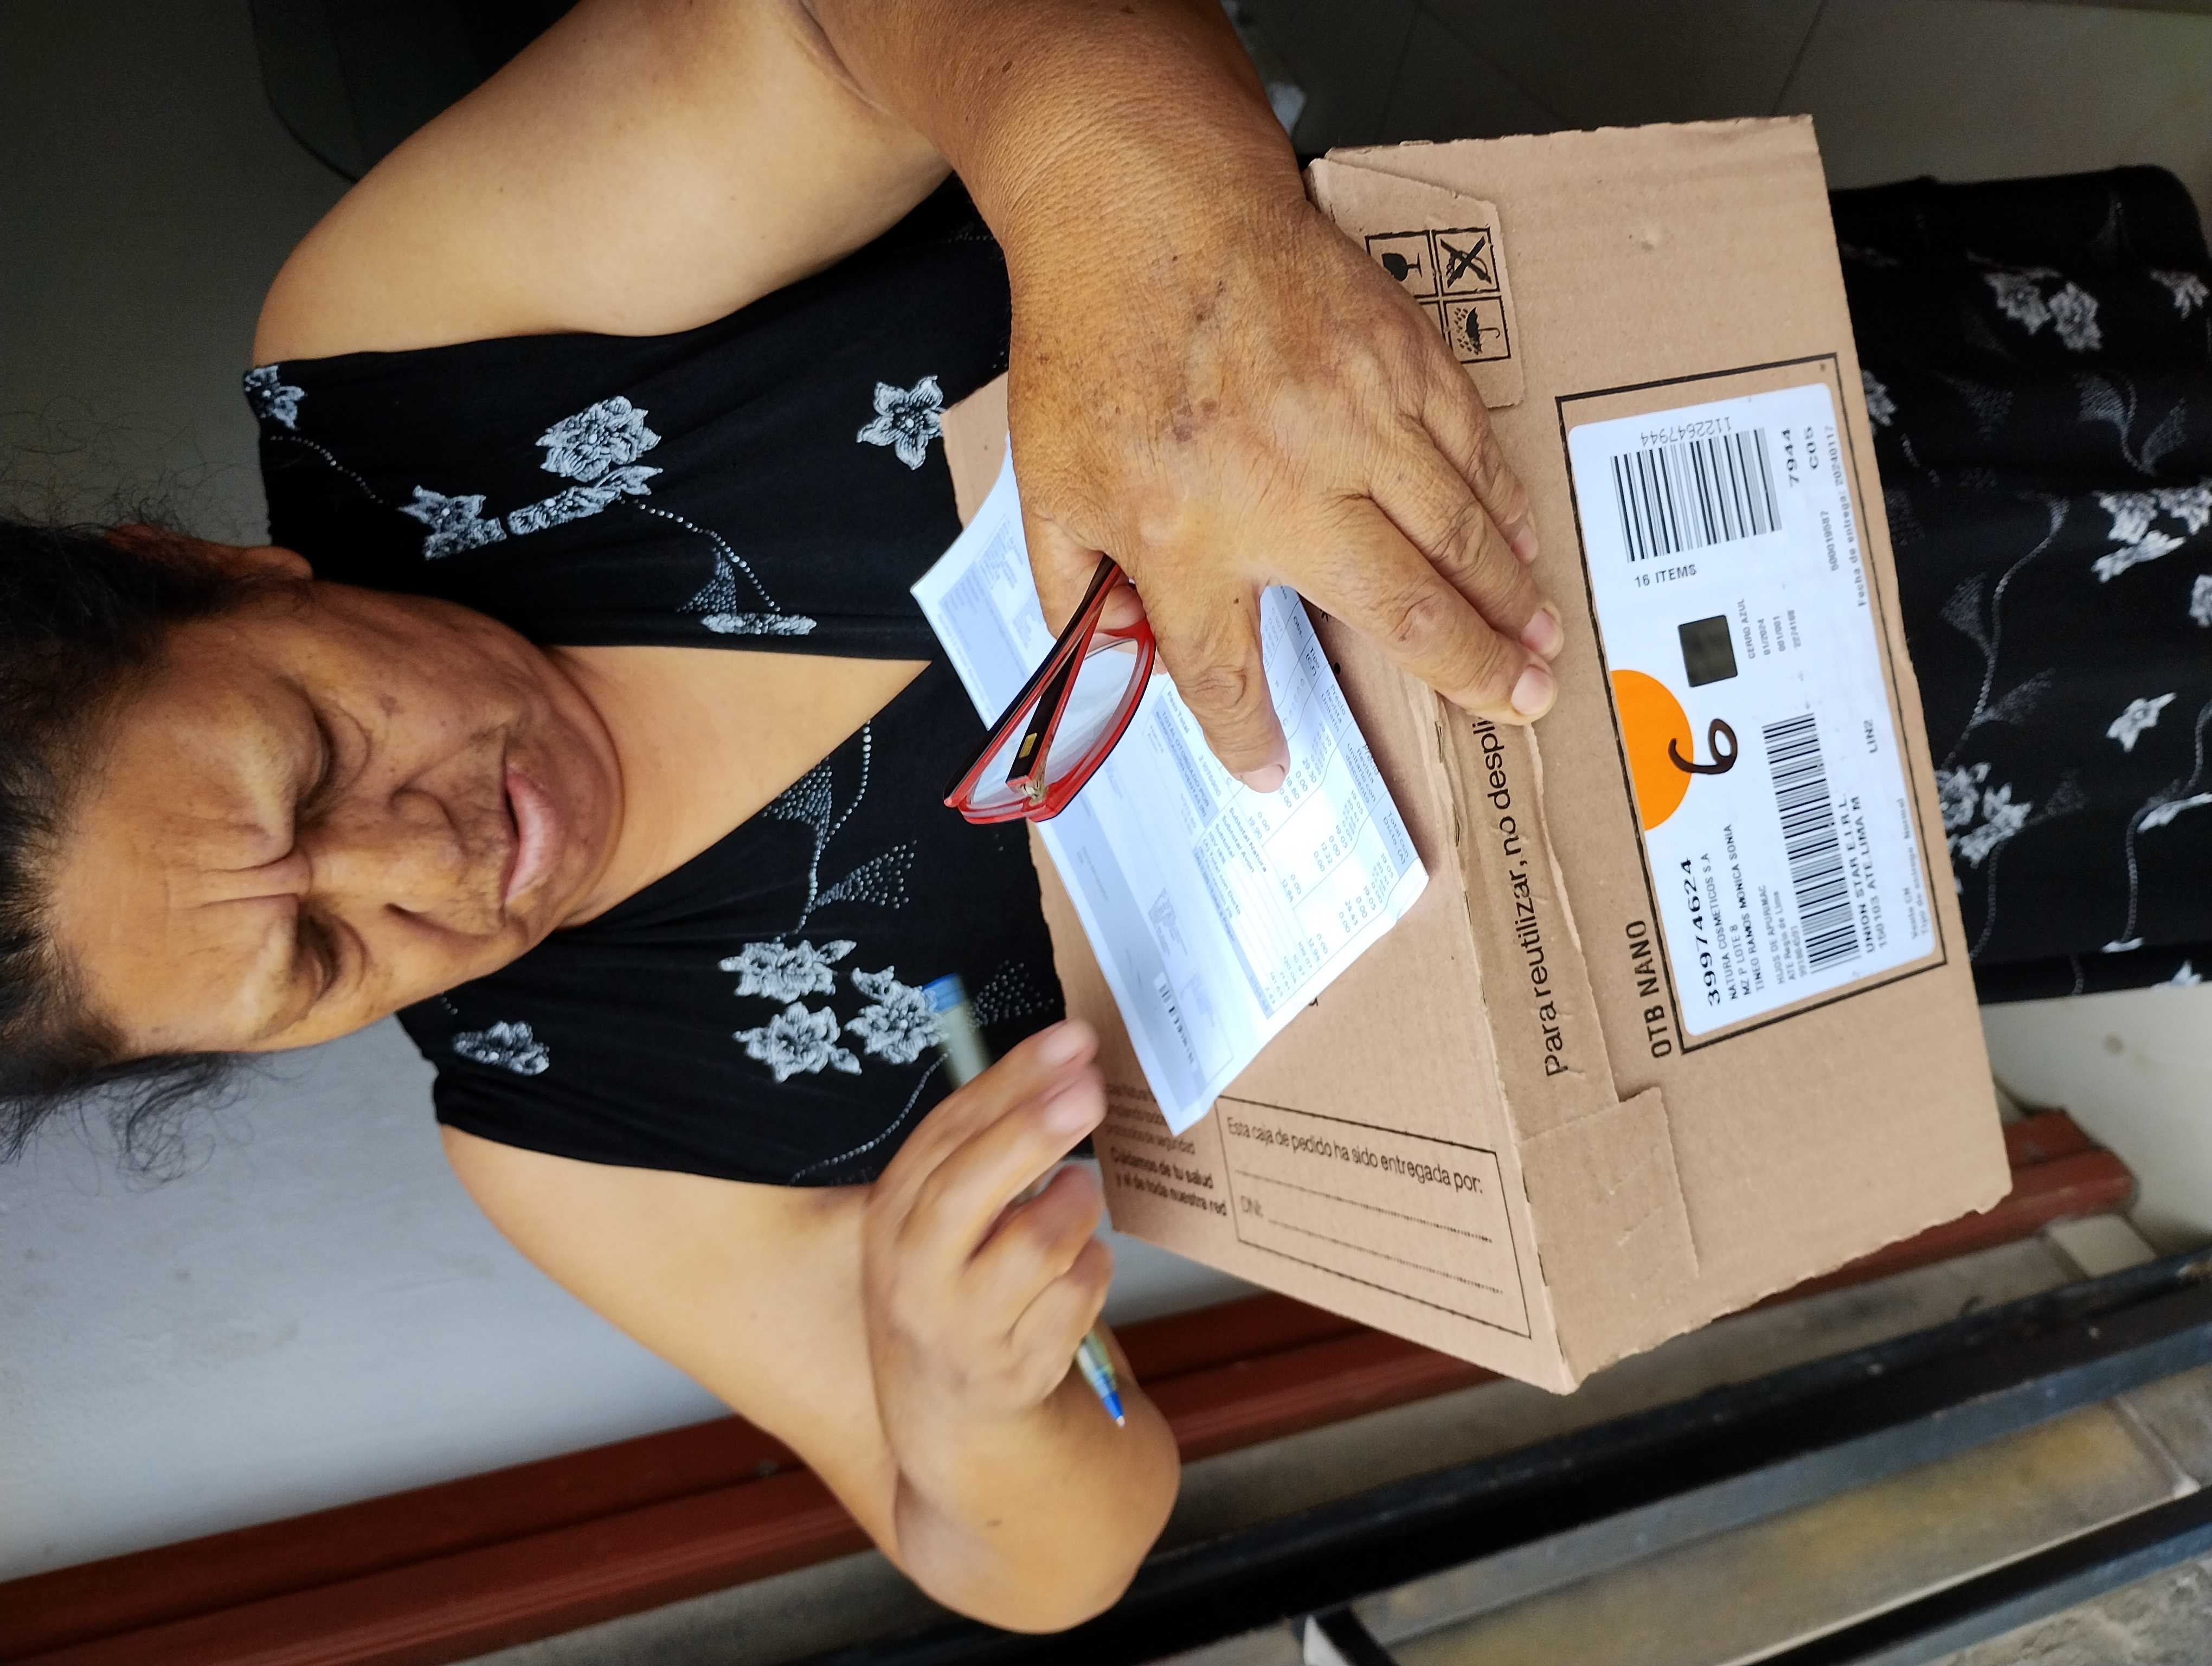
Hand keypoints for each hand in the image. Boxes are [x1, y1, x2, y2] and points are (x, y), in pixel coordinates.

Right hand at [861, 1022, 1112, 1486]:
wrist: (944, 1409)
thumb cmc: (954, 1279)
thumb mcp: (940, 1213)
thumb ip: (983, 1145)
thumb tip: (1064, 1061)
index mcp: (892, 1212)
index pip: (949, 1130)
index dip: (1014, 1079)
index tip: (1072, 1040)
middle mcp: (911, 1271)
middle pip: (973, 1186)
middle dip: (1035, 1132)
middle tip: (1091, 1091)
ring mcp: (958, 1325)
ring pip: (1039, 1243)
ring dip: (1077, 1209)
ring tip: (1078, 1200)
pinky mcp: (1010, 1371)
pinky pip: (1078, 1296)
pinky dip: (1091, 1272)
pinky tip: (1075, 1271)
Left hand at [1003, 172, 1560, 788]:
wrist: (1145, 201)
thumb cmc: (1094, 339)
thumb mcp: (1049, 485)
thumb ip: (1078, 595)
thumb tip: (1109, 674)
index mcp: (1186, 535)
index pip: (1225, 671)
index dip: (1250, 735)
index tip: (1272, 771)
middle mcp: (1286, 491)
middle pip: (1400, 613)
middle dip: (1469, 675)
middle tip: (1519, 708)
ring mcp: (1356, 424)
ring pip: (1459, 538)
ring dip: (1509, 604)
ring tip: (1542, 652)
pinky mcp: (1402, 363)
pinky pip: (1473, 455)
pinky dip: (1506, 511)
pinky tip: (1525, 549)